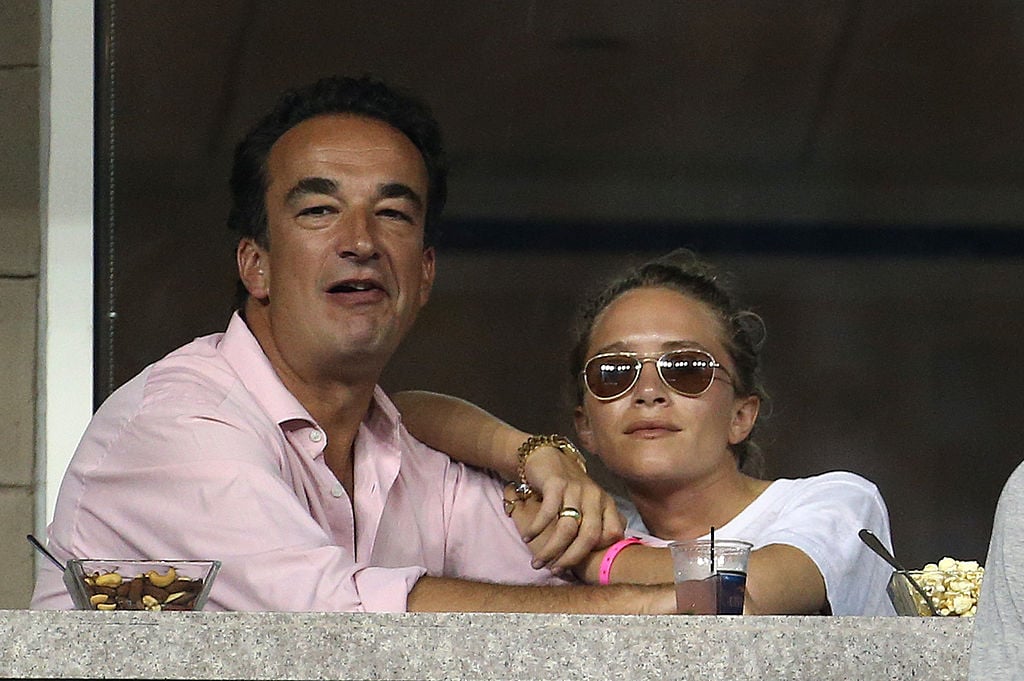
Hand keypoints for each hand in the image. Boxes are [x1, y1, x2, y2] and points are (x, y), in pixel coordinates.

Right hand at [513, 445, 624, 570]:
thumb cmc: (567, 489)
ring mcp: (576, 489)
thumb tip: (602, 557)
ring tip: (537, 561)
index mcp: (607, 503)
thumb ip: (597, 525)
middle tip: (554, 570)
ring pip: (567, 528)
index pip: (613, 534)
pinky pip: (549, 513)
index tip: (580, 564)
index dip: (598, 552)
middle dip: (571, 558)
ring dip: (551, 549)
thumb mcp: (588, 505)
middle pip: (590, 536)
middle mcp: (595, 496)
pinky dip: (537, 529)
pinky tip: (528, 538)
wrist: (546, 457)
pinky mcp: (557, 483)